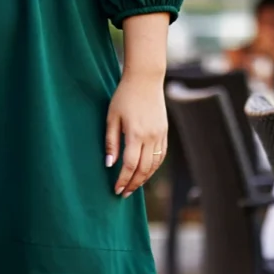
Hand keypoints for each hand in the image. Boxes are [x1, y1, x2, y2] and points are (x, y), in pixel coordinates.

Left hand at [105, 73, 167, 196]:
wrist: (145, 80)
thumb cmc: (124, 97)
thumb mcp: (111, 117)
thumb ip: (111, 141)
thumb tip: (109, 164)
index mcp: (136, 134)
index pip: (130, 165)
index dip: (123, 180)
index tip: (116, 190)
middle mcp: (151, 137)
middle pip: (144, 169)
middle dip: (133, 184)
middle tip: (124, 193)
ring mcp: (160, 135)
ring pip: (155, 165)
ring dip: (144, 178)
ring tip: (133, 186)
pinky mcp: (164, 132)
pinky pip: (161, 156)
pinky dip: (153, 167)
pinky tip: (145, 172)